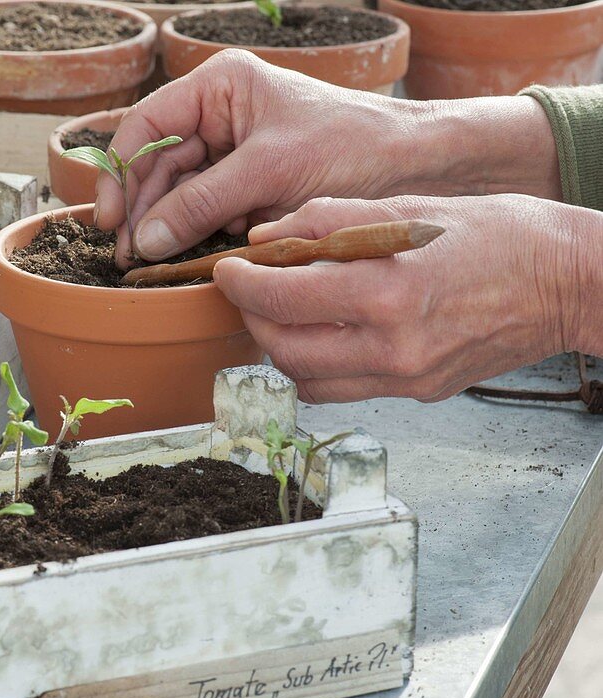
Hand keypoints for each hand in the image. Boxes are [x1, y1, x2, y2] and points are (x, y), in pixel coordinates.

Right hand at [95, 50, 560, 268]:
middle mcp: (218, 116)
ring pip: (176, 193)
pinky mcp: (247, 188)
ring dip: (164, 227)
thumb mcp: (270, 172)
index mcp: (219, 87)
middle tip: (127, 257)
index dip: (120, 172)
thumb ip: (202, 204)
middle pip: (155, 165)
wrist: (417, 167)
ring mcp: (232, 153)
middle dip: (141, 209)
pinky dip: (193, 236)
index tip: (111, 219)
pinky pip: (204, 212)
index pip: (146, 126)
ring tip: (149, 264)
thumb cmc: (353, 146)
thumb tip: (145, 239)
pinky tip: (184, 258)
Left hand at [212, 194, 599, 403]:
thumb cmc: (499, 233)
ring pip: (306, 378)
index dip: (241, 283)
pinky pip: (342, 390)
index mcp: (389, 291)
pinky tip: (320, 332)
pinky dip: (315, 365)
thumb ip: (330, 220)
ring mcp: (406, 377)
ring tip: (279, 309)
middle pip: (283, 348)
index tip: (226, 268)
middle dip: (252, 316)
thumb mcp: (410, 208)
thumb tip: (267, 236)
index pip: (282, 298)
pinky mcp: (417, 393)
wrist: (569, 283)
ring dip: (278, 345)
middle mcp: (394, 346)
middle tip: (247, 287)